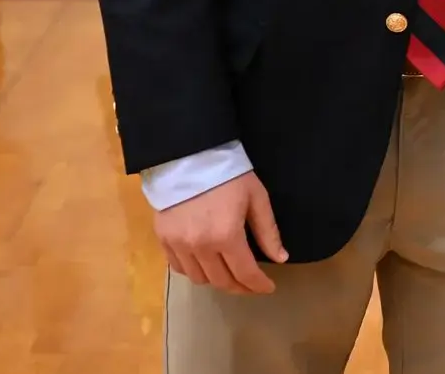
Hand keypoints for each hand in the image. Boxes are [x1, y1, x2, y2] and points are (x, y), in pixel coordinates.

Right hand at [156, 171, 286, 293]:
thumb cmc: (229, 176)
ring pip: (199, 279)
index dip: (259, 285)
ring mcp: (179, 245)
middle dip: (240, 287)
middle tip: (251, 285)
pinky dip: (194, 271)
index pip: (245, 273)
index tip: (268, 288)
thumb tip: (281, 259)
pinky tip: (205, 265)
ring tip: (229, 275)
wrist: (188, 157)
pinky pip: (179, 268)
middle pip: (222, 281)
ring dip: (217, 281)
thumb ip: (267, 231)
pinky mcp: (163, 240)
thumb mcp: (256, 198)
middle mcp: (200, 247)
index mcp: (226, 236)